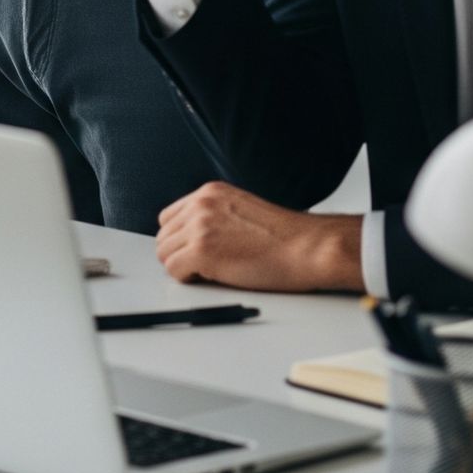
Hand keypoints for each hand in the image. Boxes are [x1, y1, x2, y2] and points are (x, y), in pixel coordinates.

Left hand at [156, 183, 363, 292]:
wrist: (308, 248)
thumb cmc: (286, 238)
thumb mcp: (242, 210)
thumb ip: (215, 216)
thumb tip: (195, 236)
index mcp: (209, 193)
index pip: (170, 217)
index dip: (180, 239)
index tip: (193, 252)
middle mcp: (200, 205)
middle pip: (164, 235)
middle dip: (178, 254)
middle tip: (201, 268)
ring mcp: (199, 227)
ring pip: (165, 253)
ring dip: (183, 267)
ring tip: (210, 274)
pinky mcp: (203, 251)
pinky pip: (174, 269)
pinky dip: (187, 279)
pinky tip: (211, 279)